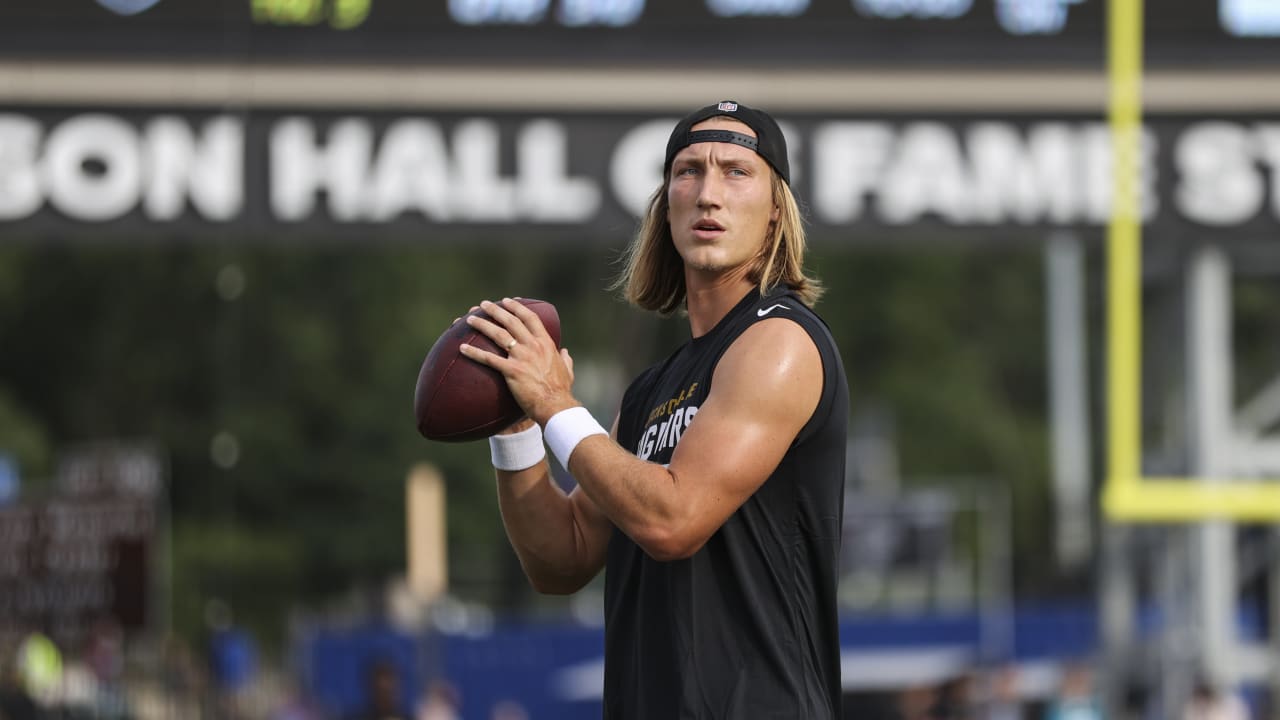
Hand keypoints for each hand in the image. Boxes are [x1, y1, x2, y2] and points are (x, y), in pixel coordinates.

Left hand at [459, 298, 576, 425]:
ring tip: (470, 319)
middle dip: (496, 310)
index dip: (518, 307)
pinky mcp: (512, 370)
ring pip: (498, 334)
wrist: (556, 405)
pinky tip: (462, 348)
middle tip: (484, 304)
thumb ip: (565, 359)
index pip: (531, 318)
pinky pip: (489, 358)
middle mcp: (533, 345)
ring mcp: (522, 356)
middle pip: (511, 321)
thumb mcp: (567, 370)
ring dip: (482, 324)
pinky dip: (474, 352)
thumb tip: (565, 351)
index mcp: (546, 343)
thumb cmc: (561, 390)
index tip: (507, 301)